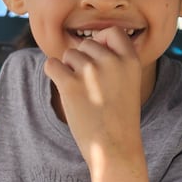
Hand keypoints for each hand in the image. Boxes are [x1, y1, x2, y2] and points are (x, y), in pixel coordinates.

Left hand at [44, 27, 142, 165]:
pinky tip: (65, 91)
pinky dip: (53, 75)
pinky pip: (51, 65)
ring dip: (69, 70)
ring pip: (68, 54)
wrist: (115, 149)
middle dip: (82, 60)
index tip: (99, 61)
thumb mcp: (129, 84)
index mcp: (130, 60)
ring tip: (82, 94)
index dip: (101, 42)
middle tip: (91, 88)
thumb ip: (115, 62)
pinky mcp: (70, 84)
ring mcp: (90, 71)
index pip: (112, 32)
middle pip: (86, 44)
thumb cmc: (119, 120)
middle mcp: (111, 60)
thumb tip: (85, 45)